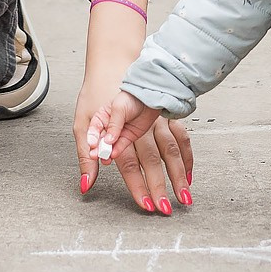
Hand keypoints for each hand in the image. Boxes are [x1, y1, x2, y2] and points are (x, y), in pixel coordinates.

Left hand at [74, 0, 191, 213]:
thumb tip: (86, 185)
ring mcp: (157, 120)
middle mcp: (141, 127)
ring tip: (185, 198)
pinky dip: (187, 157)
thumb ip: (85, 155)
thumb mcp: (81, 122)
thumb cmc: (95, 93)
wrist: (114, 60)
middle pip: (154, 161)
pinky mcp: (166, 115)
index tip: (145, 205)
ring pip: (172, 150)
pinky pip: (182, 137)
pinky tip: (189, 175)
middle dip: (161, 187)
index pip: (130, 164)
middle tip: (166, 210)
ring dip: (179, 175)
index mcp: (118, 131)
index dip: (138, 186)